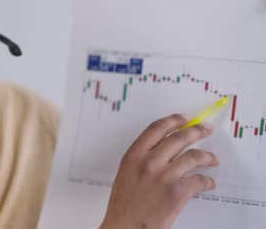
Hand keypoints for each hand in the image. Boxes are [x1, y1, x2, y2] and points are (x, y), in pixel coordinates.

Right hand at [100, 114, 218, 228]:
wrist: (125, 227)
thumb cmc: (124, 205)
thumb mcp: (126, 174)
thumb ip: (142, 159)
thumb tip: (164, 151)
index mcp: (134, 155)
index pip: (156, 129)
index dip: (173, 120)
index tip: (185, 118)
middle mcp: (149, 161)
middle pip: (179, 138)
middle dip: (196, 131)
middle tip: (205, 129)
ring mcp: (164, 176)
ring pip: (193, 156)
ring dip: (208, 156)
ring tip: (213, 159)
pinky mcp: (177, 192)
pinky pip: (199, 180)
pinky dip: (208, 181)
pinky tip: (210, 182)